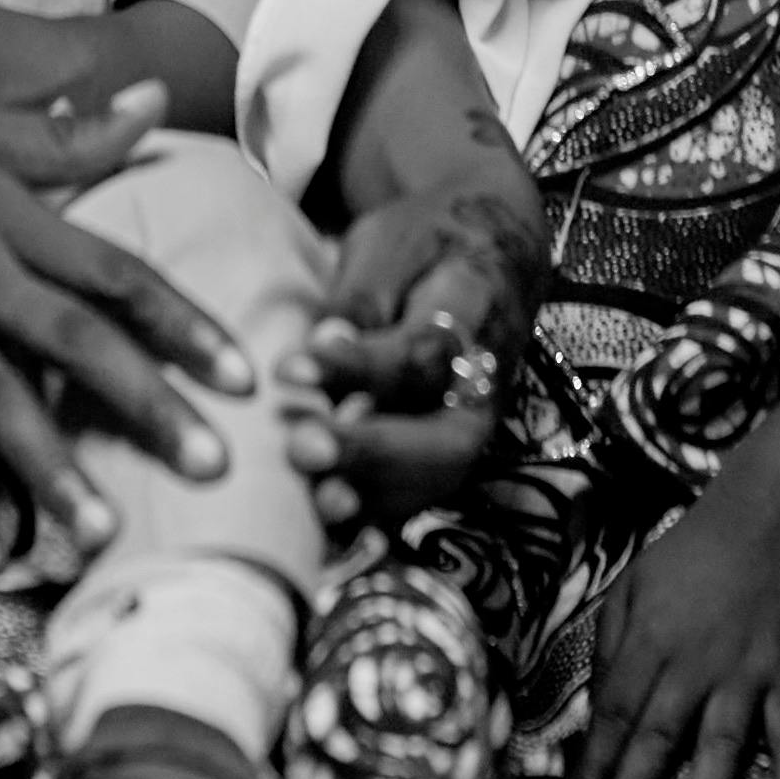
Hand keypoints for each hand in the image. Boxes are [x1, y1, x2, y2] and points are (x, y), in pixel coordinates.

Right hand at [0, 65, 253, 562]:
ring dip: (51, 470)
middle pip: (73, 342)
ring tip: (102, 535)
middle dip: (147, 406)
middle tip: (211, 468)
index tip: (245, 377)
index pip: (114, 270)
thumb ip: (64, 133)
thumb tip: (159, 102)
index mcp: (2, 203)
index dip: (184, 323)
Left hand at [277, 191, 528, 532]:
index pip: (423, 350)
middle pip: (448, 438)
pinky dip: (375, 520)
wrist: (488, 254)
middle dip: (373, 452)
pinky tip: (327, 535)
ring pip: (438, 479)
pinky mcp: (448, 450)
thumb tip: (322, 349)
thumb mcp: (390, 243)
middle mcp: (486, 380)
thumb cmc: (424, 243)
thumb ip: (359, 298)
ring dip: (374, 496)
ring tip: (313, 503)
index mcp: (475, 308)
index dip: (357, 367)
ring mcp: (473, 423)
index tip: (291, 369)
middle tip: (303, 449)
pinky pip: (419, 496)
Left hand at [577, 478, 779, 778]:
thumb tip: (597, 709)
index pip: (613, 712)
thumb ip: (611, 646)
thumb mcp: (630, 585)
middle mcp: (695, 663)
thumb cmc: (688, 555)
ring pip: (722, 740)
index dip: (592, 763)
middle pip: (659, 733)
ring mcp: (746, 673)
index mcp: (649, 640)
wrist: (766, 520)